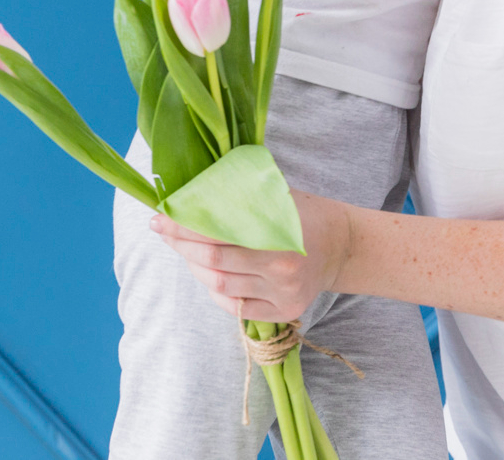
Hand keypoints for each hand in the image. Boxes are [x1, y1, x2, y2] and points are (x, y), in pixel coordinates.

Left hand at [149, 190, 353, 322]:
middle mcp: (281, 271)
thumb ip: (241, 197)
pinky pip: (235, 307)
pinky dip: (215, 290)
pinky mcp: (283, 313)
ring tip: (184, 249)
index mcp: (279, 236)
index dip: (184, 227)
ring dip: (194, 268)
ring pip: (220, 286)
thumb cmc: (304, 214)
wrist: (343, 246)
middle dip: (181, 246)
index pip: (216, 235)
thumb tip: (194, 191)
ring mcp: (281, 296)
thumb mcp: (277, 196)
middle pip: (213, 262)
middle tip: (162, 229)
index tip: (161, 217)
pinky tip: (208, 273)